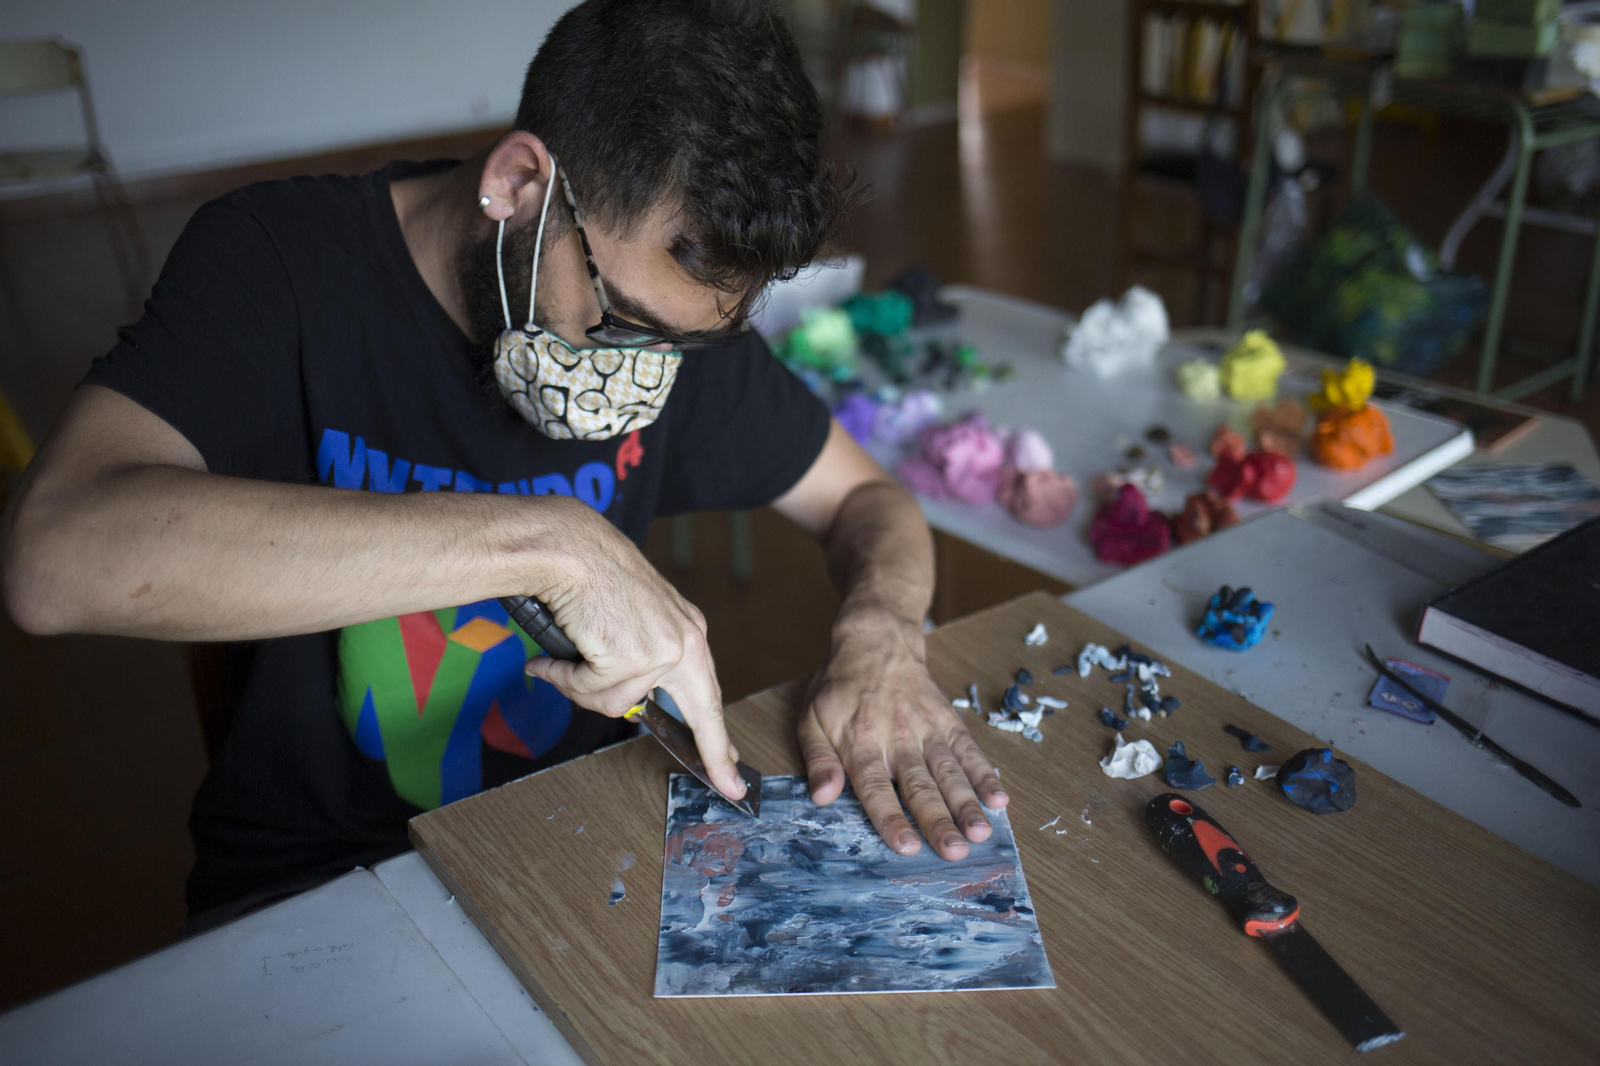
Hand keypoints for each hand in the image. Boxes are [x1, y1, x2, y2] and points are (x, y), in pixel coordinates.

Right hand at [521, 500, 745, 802]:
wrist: (571, 547)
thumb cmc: (592, 577)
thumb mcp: (632, 622)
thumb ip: (636, 663)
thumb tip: (622, 706)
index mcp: (687, 631)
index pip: (711, 692)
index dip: (721, 736)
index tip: (734, 766)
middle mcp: (685, 641)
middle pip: (701, 713)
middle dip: (716, 755)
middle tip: (731, 787)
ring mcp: (661, 651)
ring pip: (619, 703)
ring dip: (585, 687)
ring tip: (570, 655)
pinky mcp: (632, 657)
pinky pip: (592, 690)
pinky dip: (567, 676)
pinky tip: (559, 653)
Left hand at [797, 608, 1007, 859]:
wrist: (876, 643)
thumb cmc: (839, 689)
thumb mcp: (811, 719)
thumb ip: (818, 760)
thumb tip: (821, 797)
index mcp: (861, 743)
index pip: (877, 788)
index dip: (892, 818)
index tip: (908, 846)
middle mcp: (898, 739)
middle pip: (920, 786)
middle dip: (939, 820)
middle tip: (955, 851)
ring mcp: (927, 730)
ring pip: (949, 772)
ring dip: (966, 803)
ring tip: (980, 832)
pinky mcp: (949, 722)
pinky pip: (969, 751)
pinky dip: (986, 775)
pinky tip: (999, 799)